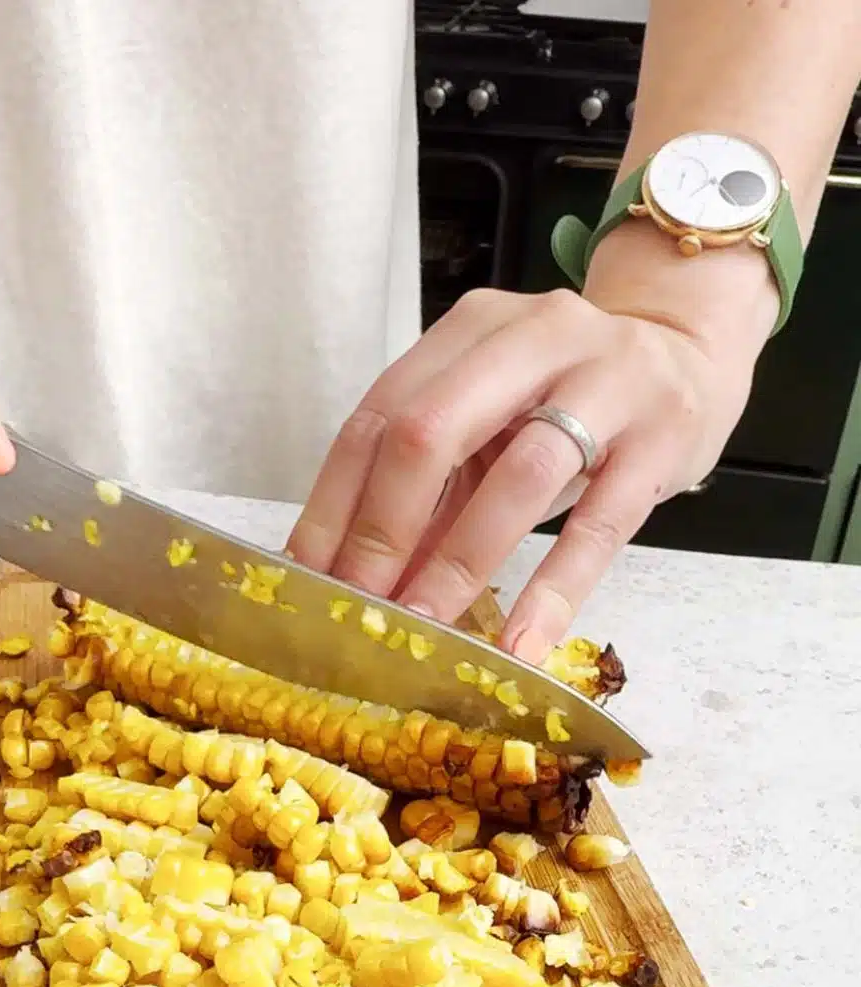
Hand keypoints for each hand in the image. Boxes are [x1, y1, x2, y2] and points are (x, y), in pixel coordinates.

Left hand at [287, 221, 774, 660]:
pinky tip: (523, 643)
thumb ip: (434, 489)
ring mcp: (607, 380)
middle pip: (433, 432)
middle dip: (384, 529)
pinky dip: (555, 589)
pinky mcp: (662, 437)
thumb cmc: (572, 398)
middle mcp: (535, 336)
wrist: (692, 354)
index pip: (380, 415)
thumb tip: (363, 581)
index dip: (336, 500)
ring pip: (519, 476)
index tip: (307, 576)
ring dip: (460, 563)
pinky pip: (600, 524)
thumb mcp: (493, 421)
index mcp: (472, 330)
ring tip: (426, 629)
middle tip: (360, 607)